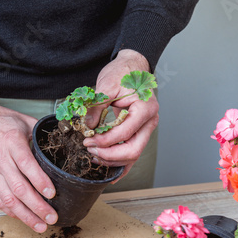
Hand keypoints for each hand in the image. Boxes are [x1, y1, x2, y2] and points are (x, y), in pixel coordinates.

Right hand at [0, 90, 57, 231]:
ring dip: (25, 215)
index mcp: (11, 142)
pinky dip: (11, 211)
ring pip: (8, 199)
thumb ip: (41, 135)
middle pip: (19, 188)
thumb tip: (64, 143)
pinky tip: (23, 217)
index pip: (27, 165)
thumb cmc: (0, 121)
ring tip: (41, 225)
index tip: (52, 194)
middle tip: (52, 217)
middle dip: (37, 206)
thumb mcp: (24, 121)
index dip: (40, 181)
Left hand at [83, 49, 158, 179]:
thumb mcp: (107, 85)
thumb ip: (97, 106)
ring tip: (94, 155)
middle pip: (133, 150)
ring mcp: (146, 129)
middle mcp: (150, 122)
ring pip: (133, 155)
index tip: (88, 140)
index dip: (105, 141)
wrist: (132, 67)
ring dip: (113, 160)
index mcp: (145, 109)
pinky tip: (109, 170)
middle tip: (90, 150)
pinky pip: (132, 153)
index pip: (125, 133)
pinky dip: (121, 163)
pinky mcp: (139, 132)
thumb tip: (88, 128)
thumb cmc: (123, 72)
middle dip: (109, 155)